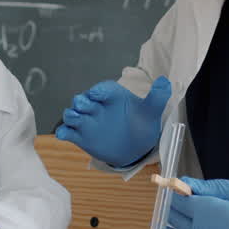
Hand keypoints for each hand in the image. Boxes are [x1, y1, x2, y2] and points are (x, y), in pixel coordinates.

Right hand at [55, 76, 171, 166]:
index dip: (98, 90)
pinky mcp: (81, 136)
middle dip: (81, 101)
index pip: (102, 89)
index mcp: (112, 96)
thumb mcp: (151, 111)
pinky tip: (63, 134)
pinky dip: (63, 132)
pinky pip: (68, 132)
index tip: (97, 94)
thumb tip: (165, 81)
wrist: (136, 147)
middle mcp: (97, 106)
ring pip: (72, 114)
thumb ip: (157, 97)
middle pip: (83, 99)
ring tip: (74, 118)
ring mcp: (88, 121)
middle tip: (84, 105)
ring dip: (71, 115)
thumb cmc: (141, 124)